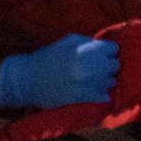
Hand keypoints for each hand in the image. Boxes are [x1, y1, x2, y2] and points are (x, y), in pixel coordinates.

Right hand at [0, 34, 119, 111]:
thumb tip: (102, 45)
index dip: (107, 50)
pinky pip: (104, 96)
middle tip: (96, 66)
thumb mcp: (66, 41)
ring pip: (111, 81)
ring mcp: (87, 84)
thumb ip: (87, 41)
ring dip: (104, 79)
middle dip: (107, 64)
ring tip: (92, 79)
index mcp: (84, 51)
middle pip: (114, 65)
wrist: (25, 80)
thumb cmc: (45, 58)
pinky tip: (92, 90)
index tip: (101, 54)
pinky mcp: (82, 98)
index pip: (113, 48)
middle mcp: (89, 67)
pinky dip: (100, 93)